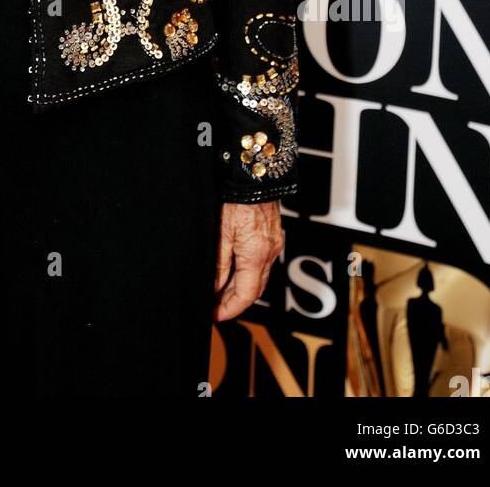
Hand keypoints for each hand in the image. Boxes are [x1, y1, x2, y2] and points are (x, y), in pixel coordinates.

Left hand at [213, 200, 284, 321]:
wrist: (255, 174)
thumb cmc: (236, 198)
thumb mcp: (220, 232)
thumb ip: (219, 263)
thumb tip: (215, 288)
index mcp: (256, 255)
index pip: (246, 295)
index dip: (230, 308)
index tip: (216, 315)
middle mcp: (270, 253)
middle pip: (255, 289)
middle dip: (235, 302)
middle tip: (216, 307)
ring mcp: (274, 244)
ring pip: (259, 276)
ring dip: (242, 288)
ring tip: (221, 291)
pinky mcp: (273, 236)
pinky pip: (263, 263)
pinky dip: (249, 272)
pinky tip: (236, 270)